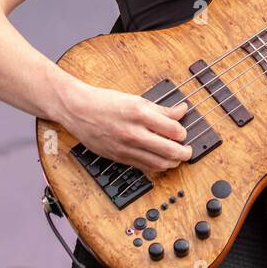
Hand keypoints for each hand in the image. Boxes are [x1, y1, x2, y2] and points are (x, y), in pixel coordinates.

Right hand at [60, 79, 193, 174]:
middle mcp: (133, 132)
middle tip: (188, 151)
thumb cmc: (105, 102)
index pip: (173, 130)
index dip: (183, 133)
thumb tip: (182, 111)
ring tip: (176, 158)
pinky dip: (156, 166)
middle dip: (184, 153)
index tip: (183, 133)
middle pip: (169, 150)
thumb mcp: (136, 100)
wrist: (78, 110)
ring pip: (158, 163)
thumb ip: (161, 109)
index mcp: (139, 113)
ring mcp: (125, 147)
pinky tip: (160, 161)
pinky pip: (143, 167)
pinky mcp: (119, 157)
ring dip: (172, 163)